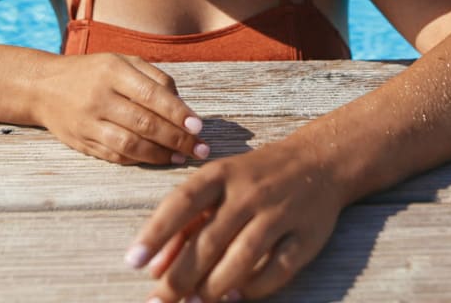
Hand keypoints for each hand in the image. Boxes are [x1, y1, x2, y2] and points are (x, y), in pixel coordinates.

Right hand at [33, 53, 209, 164]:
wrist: (43, 87)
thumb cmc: (93, 72)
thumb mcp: (122, 61)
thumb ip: (154, 77)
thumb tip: (183, 105)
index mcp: (112, 71)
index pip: (151, 94)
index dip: (178, 113)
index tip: (199, 126)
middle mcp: (99, 97)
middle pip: (143, 123)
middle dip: (176, 138)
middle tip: (199, 149)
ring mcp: (88, 122)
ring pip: (129, 144)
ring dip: (160, 154)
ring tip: (181, 158)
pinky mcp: (81, 142)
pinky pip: (114, 155)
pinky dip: (139, 160)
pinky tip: (157, 159)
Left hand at [125, 134, 343, 300]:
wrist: (318, 161)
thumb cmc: (254, 176)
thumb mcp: (218, 185)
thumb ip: (187, 222)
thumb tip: (154, 266)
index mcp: (221, 172)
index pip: (182, 202)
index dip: (156, 233)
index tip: (133, 262)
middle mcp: (249, 191)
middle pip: (210, 239)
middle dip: (181, 275)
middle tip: (160, 300)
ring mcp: (279, 213)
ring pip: (242, 257)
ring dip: (213, 286)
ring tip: (194, 302)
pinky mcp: (306, 236)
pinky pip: (276, 270)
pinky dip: (252, 289)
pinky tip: (232, 298)